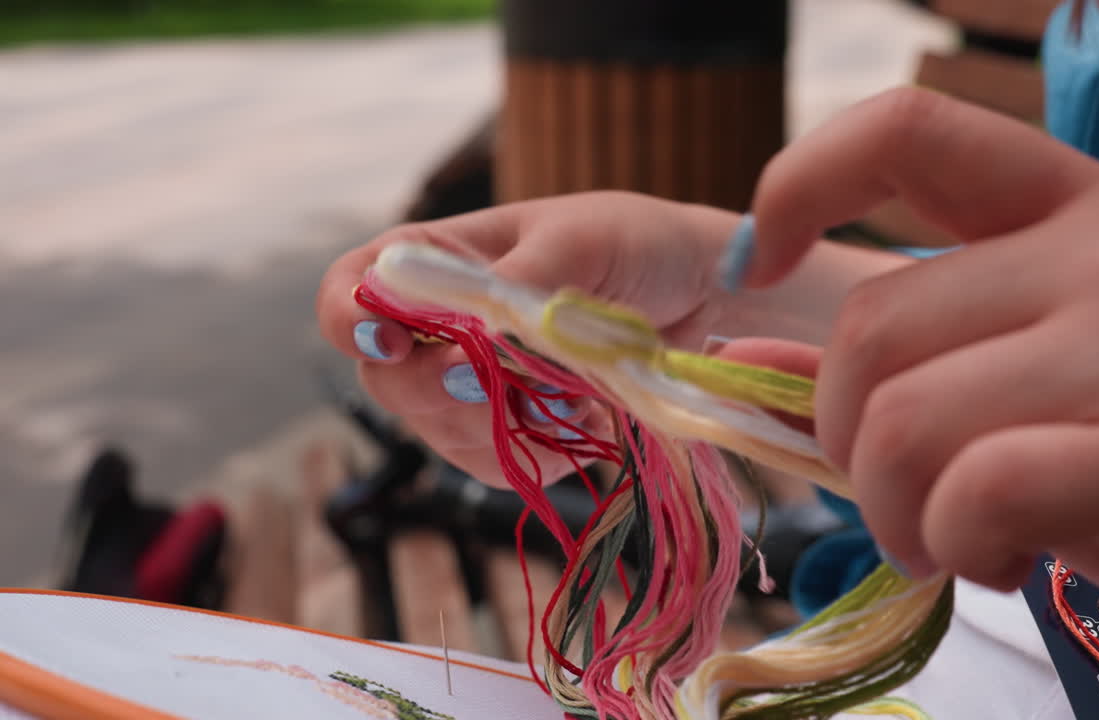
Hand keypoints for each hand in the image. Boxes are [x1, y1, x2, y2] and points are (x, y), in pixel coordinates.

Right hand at [317, 192, 738, 485]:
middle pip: (388, 379)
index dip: (350, 321)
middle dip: (439, 389)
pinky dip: (539, 452)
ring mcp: (469, 387)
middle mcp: (437, 326)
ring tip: (575, 389)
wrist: (696, 291)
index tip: (391, 341)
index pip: (350, 290)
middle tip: (495, 380)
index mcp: (434, 260)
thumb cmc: (633, 242)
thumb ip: (518, 284)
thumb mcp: (578, 241)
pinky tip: (586, 419)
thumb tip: (475, 335)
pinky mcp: (510, 433)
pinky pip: (494, 464)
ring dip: (501, 423)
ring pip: (438, 432)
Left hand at [731, 88, 1098, 714]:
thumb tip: (742, 361)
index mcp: (1080, 207)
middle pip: (870, 328)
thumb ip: (891, 364)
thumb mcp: (1020, 388)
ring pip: (903, 421)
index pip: (907, 129)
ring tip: (956, 538)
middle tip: (905, 500)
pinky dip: (956, 546)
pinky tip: (1003, 560)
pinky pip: (976, 491)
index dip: (800, 182)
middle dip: (848, 443)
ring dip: (896, 512)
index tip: (760, 265)